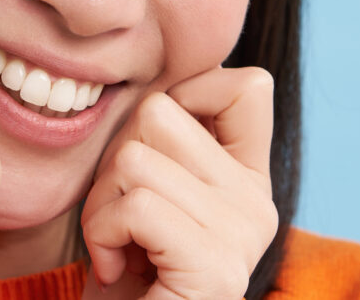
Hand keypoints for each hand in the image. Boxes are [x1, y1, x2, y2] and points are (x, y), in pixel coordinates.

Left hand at [80, 67, 278, 298]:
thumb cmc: (125, 275)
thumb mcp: (151, 193)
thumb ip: (168, 144)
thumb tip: (159, 88)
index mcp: (251, 179)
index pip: (249, 85)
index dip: (186, 96)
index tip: (155, 152)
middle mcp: (260, 202)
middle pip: (162, 112)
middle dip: (114, 160)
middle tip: (121, 218)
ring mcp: (243, 234)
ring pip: (136, 156)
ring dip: (100, 203)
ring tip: (117, 246)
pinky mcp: (215, 266)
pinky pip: (135, 205)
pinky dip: (102, 235)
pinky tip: (115, 270)